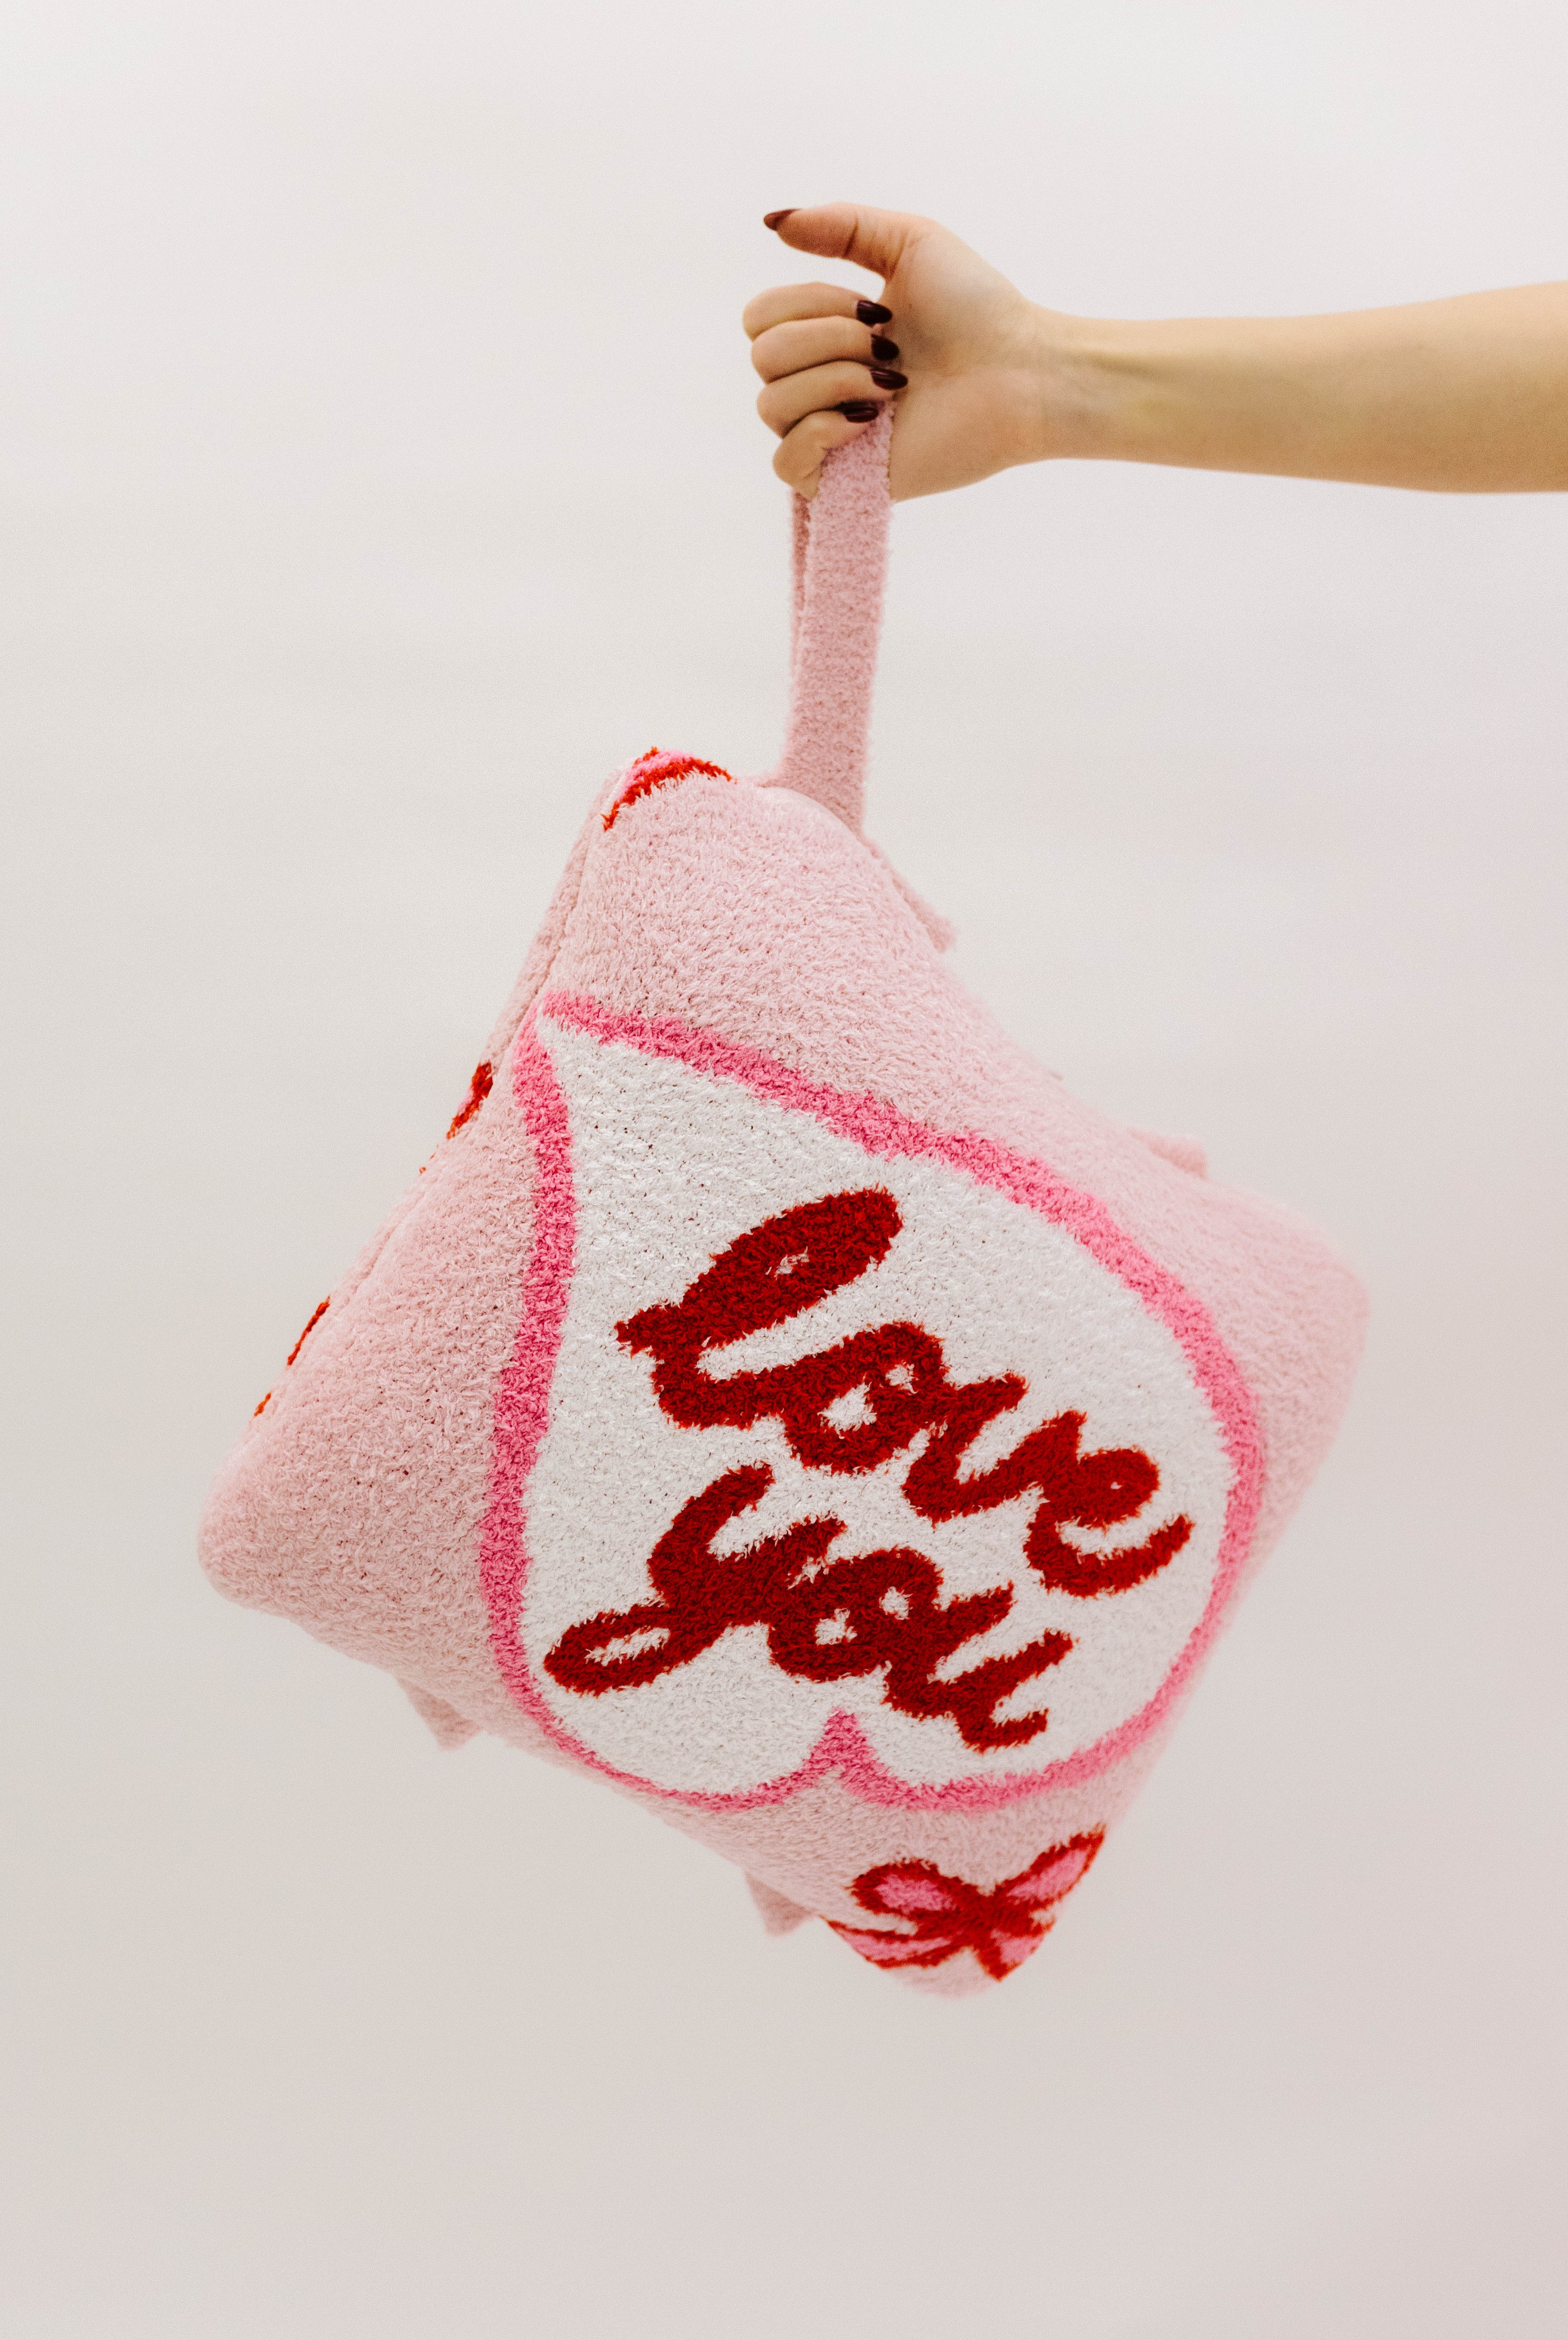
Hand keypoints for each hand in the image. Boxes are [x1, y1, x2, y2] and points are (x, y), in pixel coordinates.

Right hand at [744, 203, 1056, 499]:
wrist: (1019, 373)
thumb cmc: (977, 309)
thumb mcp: (908, 241)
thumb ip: (840, 223)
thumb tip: (773, 221)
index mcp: (827, 335)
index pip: (761, 317)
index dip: (808, 303)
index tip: (874, 310)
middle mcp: (821, 384)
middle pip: (763, 356)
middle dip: (828, 339)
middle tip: (890, 347)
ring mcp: (829, 436)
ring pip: (772, 403)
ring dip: (836, 379)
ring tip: (893, 383)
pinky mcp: (843, 483)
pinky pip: (785, 462)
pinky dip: (820, 433)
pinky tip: (868, 422)